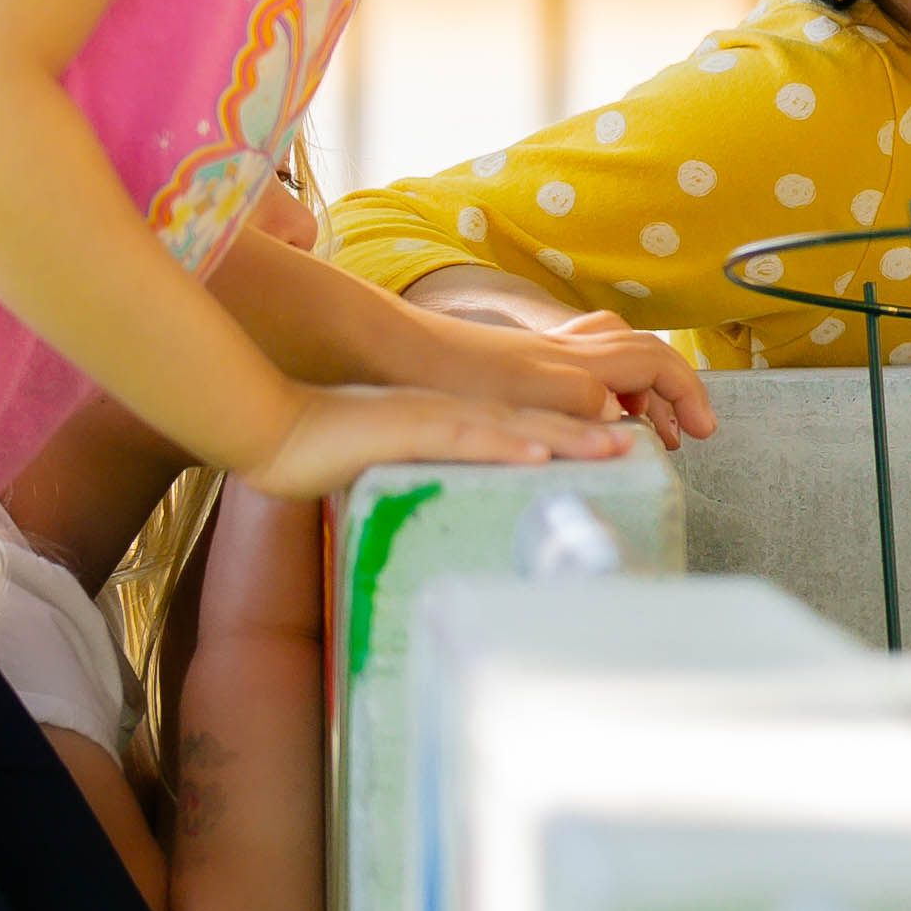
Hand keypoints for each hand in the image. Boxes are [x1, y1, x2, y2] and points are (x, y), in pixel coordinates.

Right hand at [234, 383, 629, 504]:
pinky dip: (505, 447)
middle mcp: (450, 413)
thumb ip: (418, 472)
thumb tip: (438, 497)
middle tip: (642, 444)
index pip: (520, 430)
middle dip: (590, 434)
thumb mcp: (383, 462)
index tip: (612, 449)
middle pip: (533, 424)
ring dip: (568, 438)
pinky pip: (464, 438)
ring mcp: (431, 418)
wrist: (267, 423)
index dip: (569, 437)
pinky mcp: (406, 430)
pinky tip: (539, 456)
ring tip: (618, 446)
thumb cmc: (317, 449)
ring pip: (513, 427)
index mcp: (447, 421)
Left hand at [418, 292, 716, 448]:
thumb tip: (626, 422)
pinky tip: (586, 409)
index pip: (658, 364)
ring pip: (615, 352)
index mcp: (577, 363)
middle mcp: (567, 351)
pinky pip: (584, 359)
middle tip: (683, 432)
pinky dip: (605, 380)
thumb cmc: (449, 379)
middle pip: (644, 353)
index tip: (702, 431)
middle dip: (675, 388)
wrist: (391, 352)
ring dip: (641, 384)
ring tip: (641, 423)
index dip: (689, 395)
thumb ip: (583, 407)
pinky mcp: (519, 360)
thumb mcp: (523, 401)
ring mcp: (542, 352)